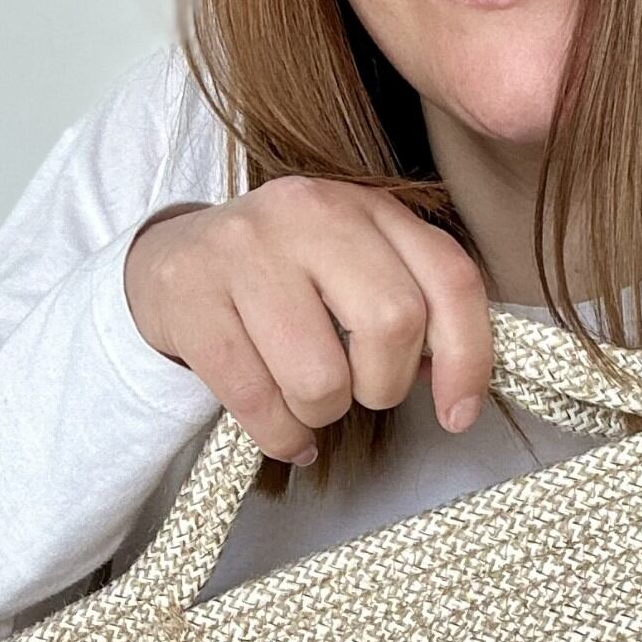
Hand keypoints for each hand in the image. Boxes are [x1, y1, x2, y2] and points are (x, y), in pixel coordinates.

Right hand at [123, 176, 494, 464]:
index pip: (450, 278)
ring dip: (323, 414)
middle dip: (383, 386)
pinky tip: (281, 431)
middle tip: (359, 392)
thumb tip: (453, 386)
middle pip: (392, 324)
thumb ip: (414, 308)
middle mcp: (308, 212)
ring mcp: (243, 250)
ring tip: (307, 401)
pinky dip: (280, 436)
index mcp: (366, 205)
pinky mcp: (190, 297)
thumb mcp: (356, 270)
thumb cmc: (287, 281)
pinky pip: (256, 401)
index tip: (457, 413)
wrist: (173, 261)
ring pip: (320, 377)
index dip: (468, 358)